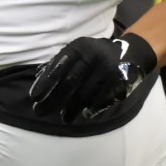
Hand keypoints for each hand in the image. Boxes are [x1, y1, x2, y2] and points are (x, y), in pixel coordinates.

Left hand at [29, 32, 158, 124]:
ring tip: (64, 118)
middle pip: (70, 82)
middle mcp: (94, 56)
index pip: (59, 66)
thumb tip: (38, 78)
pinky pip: (101, 100)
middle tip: (40, 112)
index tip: (34, 97)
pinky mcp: (120, 82)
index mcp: (80, 47)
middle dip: (54, 99)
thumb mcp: (79, 51)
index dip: (45, 83)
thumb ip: (60, 62)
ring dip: (71, 108)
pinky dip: (91, 109)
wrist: (132, 53)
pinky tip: (84, 114)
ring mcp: (108, 70)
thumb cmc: (96, 55)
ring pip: (85, 94)